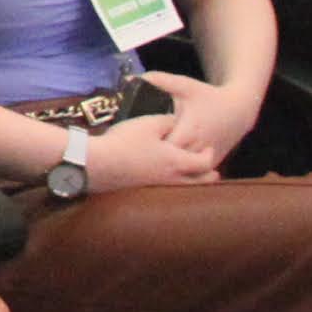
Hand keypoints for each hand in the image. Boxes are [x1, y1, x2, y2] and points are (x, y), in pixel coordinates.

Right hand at [70, 112, 221, 188]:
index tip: (209, 149)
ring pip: (183, 188)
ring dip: (192, 182)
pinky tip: (165, 178)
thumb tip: (175, 121)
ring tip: (191, 175)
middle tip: (213, 172)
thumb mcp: (149, 123)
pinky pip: (167, 190)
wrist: (98, 165)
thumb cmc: (125, 142)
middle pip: (199, 182)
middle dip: (208, 176)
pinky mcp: (143, 191)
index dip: (209, 155)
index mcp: (176, 162)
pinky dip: (174, 185)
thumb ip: (167, 121)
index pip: (204, 163)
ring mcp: (156, 187)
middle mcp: (171, 179)